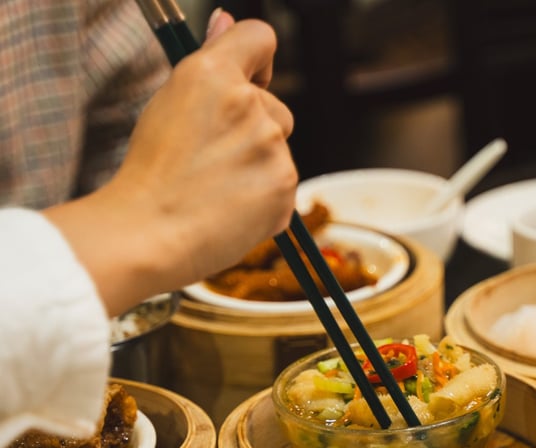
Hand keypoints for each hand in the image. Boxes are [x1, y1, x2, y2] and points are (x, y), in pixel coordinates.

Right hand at [47, 15, 297, 314]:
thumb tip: (226, 20)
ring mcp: (272, 147)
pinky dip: (263, 200)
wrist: (147, 235)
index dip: (257, 59)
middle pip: (275, 107)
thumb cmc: (149, 173)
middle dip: (253, 129)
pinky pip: (282, 188)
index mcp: (212, 74)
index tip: (250, 78)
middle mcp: (250, 104)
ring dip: (258, 166)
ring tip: (214, 188)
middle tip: (210, 158)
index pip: (259, 37)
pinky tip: (229, 210)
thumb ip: (210, 61)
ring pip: (278, 150)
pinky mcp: (285, 186)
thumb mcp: (169, 102)